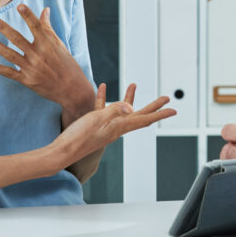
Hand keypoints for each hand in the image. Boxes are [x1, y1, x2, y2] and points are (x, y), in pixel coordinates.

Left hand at [0, 4, 93, 117]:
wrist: (72, 89)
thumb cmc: (68, 65)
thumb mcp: (60, 45)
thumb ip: (49, 28)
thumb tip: (45, 10)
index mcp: (48, 45)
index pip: (36, 26)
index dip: (28, 16)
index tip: (19, 6)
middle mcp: (38, 54)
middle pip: (17, 38)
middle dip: (3, 28)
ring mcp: (31, 68)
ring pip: (9, 54)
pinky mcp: (27, 80)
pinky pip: (8, 72)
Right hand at [54, 82, 174, 166]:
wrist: (61, 152)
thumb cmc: (78, 138)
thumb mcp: (96, 120)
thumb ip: (113, 111)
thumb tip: (130, 107)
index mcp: (119, 127)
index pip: (144, 119)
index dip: (160, 113)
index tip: (173, 109)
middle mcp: (116, 127)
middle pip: (139, 114)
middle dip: (153, 106)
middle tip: (165, 98)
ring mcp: (106, 126)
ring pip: (122, 110)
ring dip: (129, 97)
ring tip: (133, 84)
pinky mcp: (94, 125)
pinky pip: (103, 109)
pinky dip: (105, 98)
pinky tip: (102, 87)